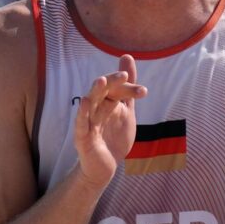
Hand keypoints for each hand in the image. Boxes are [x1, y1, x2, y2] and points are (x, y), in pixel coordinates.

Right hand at [73, 54, 147, 188]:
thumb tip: (127, 57)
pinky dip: (82, 114)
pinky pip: (81, 124)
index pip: (116, 89)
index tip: (143, 91)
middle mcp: (95, 109)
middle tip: (123, 75)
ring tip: (101, 81)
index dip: (129, 88)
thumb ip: (128, 88)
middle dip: (111, 82)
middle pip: (101, 91)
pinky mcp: (82, 137)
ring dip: (95, 92)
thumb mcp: (126, 110)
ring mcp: (87, 122)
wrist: (106, 167)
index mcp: (106, 102)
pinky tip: (85, 102)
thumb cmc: (114, 137)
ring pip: (90, 104)